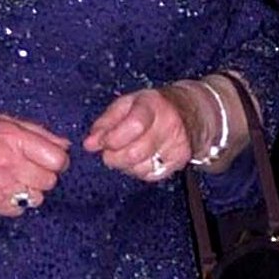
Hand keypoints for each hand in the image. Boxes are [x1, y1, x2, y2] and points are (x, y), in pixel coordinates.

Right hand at [0, 114, 69, 217]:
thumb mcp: (2, 120)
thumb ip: (36, 132)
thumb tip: (64, 145)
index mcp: (13, 138)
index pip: (57, 159)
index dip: (57, 159)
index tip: (50, 158)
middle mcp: (8, 162)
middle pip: (50, 180)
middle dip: (44, 174)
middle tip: (30, 167)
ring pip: (37, 198)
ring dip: (31, 189)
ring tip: (16, 178)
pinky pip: (19, 210)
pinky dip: (16, 202)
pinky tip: (4, 188)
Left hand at [83, 85, 207, 180]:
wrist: (188, 112)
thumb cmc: (152, 106)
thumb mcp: (127, 103)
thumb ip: (105, 122)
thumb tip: (89, 144)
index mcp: (153, 105)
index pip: (134, 125)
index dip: (113, 138)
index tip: (101, 142)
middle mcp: (169, 125)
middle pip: (135, 152)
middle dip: (114, 156)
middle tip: (108, 151)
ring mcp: (176, 146)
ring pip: (141, 168)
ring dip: (124, 165)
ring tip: (124, 152)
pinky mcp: (179, 162)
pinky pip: (150, 176)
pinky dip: (137, 170)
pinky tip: (137, 159)